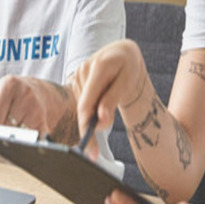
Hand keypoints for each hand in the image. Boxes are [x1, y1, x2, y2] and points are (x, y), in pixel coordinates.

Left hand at [0, 76, 77, 143]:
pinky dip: (30, 146)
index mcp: (10, 85)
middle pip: (7, 129)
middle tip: (2, 136)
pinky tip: (26, 148)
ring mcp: (38, 108)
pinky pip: (36, 140)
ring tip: (13, 138)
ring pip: (20, 137)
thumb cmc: (10, 94)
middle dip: (2, 137)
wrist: (39, 91)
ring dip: (15, 143)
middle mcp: (26, 94)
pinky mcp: (45, 121)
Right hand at [72, 39, 145, 156]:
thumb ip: (112, 99)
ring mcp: (78, 72)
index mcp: (100, 67)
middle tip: (99, 143)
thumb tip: (100, 118)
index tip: (90, 150)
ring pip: (83, 105)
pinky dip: (92, 106)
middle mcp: (85, 68)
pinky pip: (83, 100)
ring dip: (94, 112)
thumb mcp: (127, 83)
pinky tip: (102, 95)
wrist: (122, 53)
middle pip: (83, 107)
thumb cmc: (128, 68)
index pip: (86, 104)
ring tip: (111, 100)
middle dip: (91, 125)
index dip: (86, 127)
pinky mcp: (77, 77)